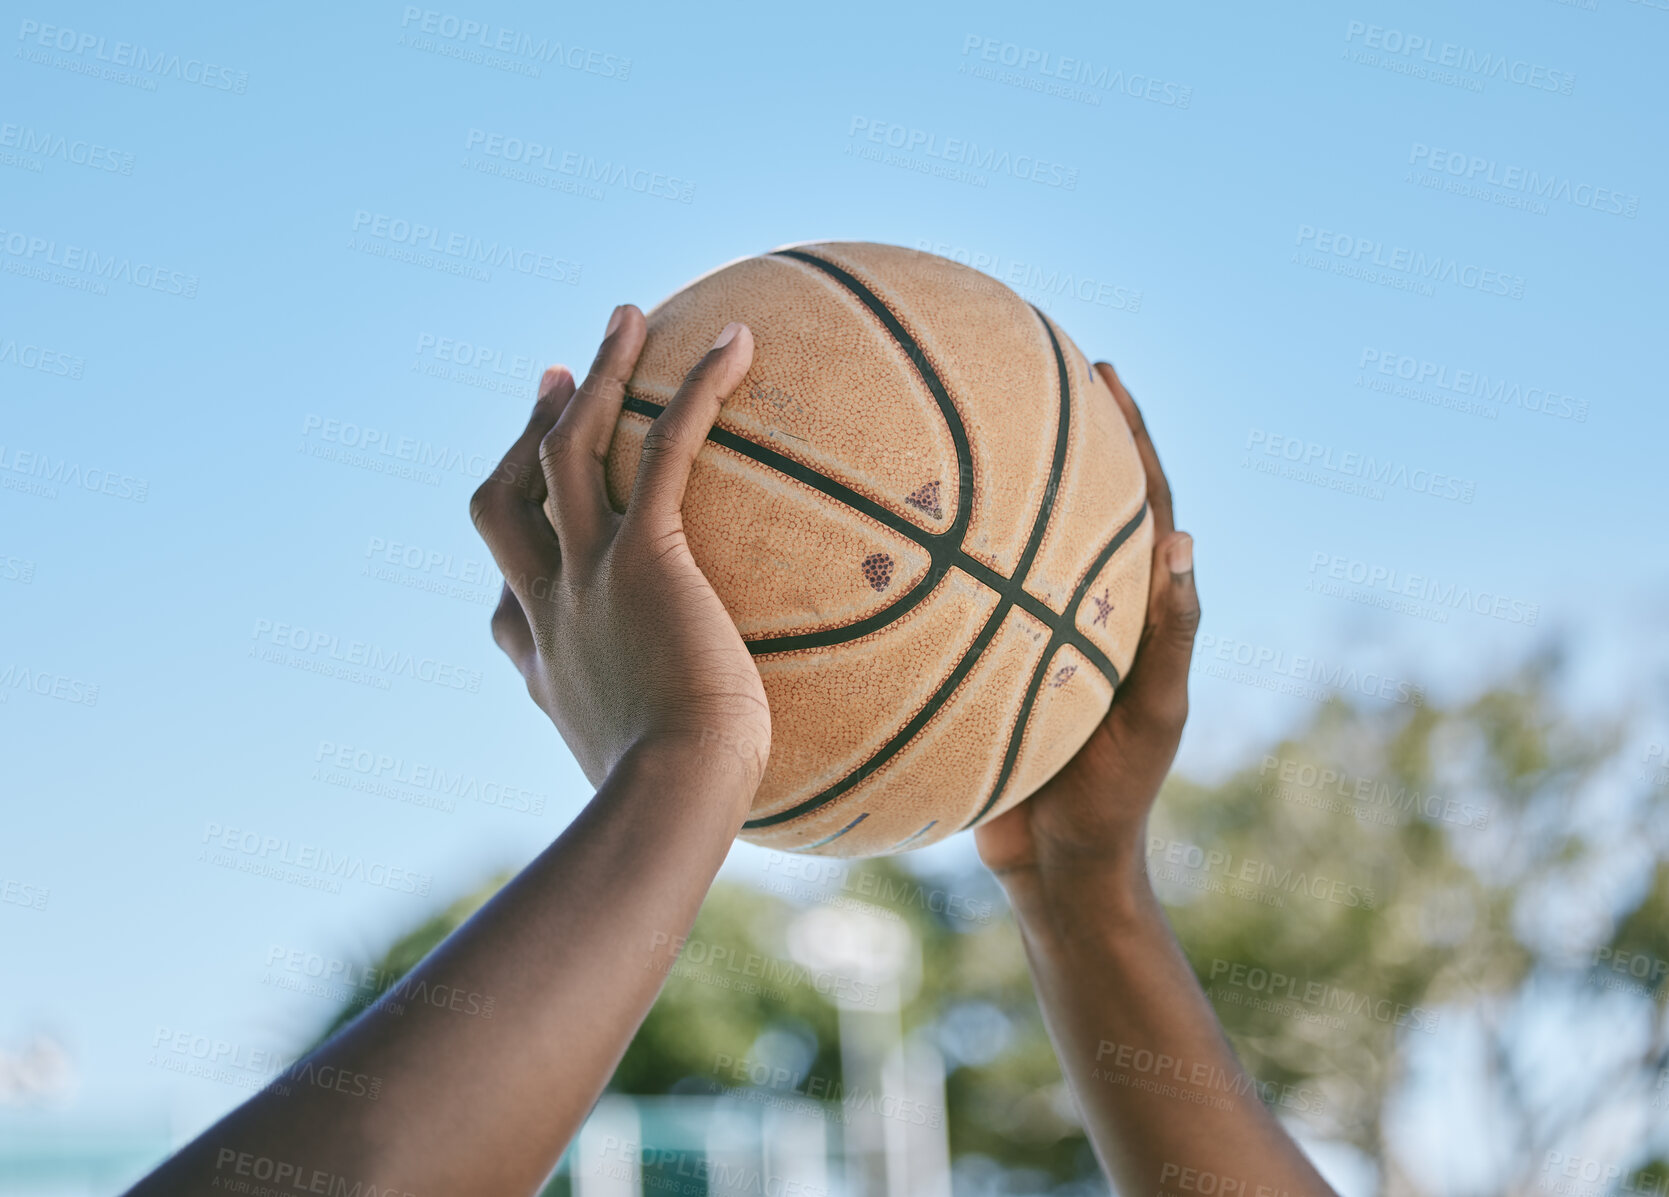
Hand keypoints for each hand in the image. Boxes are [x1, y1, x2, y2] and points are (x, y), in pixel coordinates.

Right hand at [470, 306, 770, 795]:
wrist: (670, 803)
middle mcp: (547, 610)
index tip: (537, 525)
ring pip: (564, 450)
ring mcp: (584, 577)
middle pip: (506, 501)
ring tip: (624, 319)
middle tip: (553, 384)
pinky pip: (661, 449)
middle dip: (524, 436)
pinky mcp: (642, 555)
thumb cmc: (681, 814)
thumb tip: (731, 805)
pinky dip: (693, 389)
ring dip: (593, 378)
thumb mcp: (660, 795)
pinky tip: (736, 342)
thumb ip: (675, 779)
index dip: (516, 553)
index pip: (507, 603)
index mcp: (543, 668)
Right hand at [976, 361, 1199, 894]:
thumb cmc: (1116, 796)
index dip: (1129, 436)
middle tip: (1028, 369)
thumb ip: (1169, 636)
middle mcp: (1086, 610)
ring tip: (950, 431)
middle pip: (1076, 506)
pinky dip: (937, 568)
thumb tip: (1184, 540)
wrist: (1058, 867)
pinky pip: (959, 605)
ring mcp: (1032, 637)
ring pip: (1013, 550)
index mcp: (1137, 611)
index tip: (1104, 370)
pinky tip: (887, 544)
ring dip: (992, 491)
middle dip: (1059, 438)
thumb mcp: (1151, 716)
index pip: (1141, 503)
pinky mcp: (989, 668)